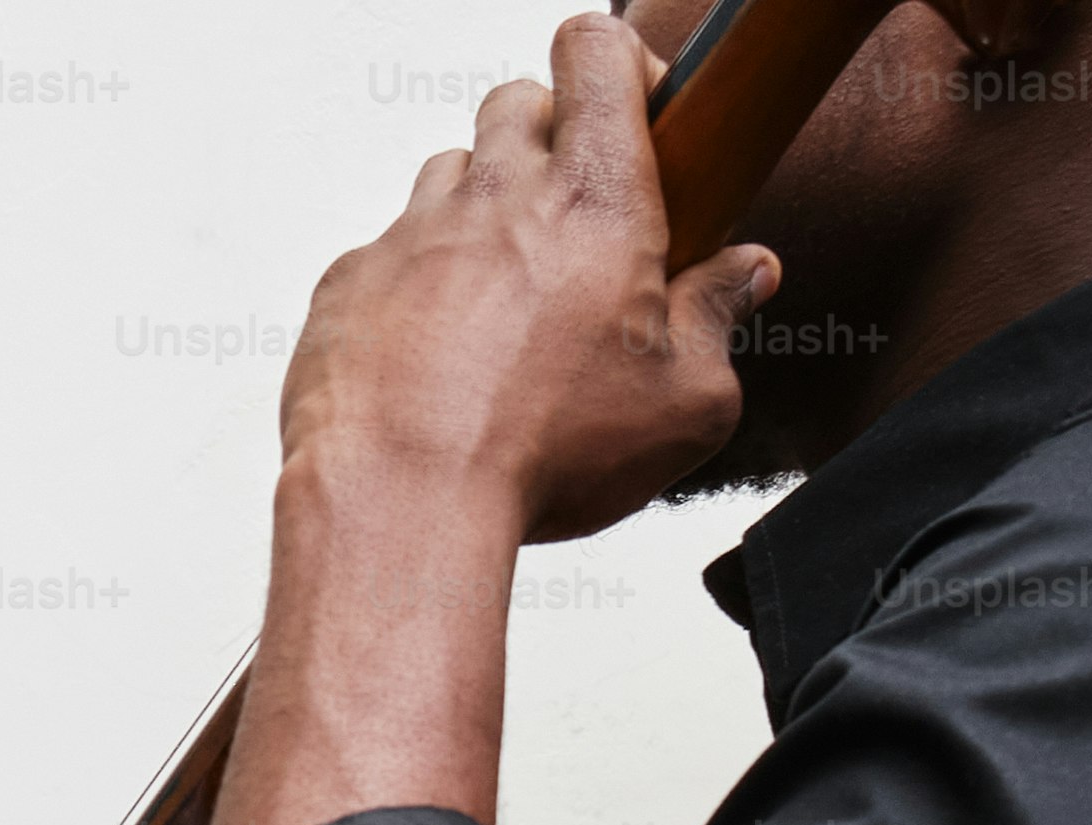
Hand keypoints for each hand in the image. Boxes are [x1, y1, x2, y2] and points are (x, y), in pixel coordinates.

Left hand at [278, 15, 777, 546]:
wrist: (399, 503)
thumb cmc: (543, 454)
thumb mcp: (685, 402)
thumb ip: (719, 320)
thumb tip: (744, 275)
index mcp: (595, 199)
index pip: (597, 54)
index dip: (619, 66)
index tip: (640, 115)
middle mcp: (494, 194)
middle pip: (518, 103)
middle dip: (550, 139)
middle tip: (576, 222)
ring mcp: (409, 233)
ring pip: (449, 173)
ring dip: (481, 212)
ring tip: (505, 300)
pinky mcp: (346, 283)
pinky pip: (385, 255)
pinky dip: (414, 285)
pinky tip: (433, 357)